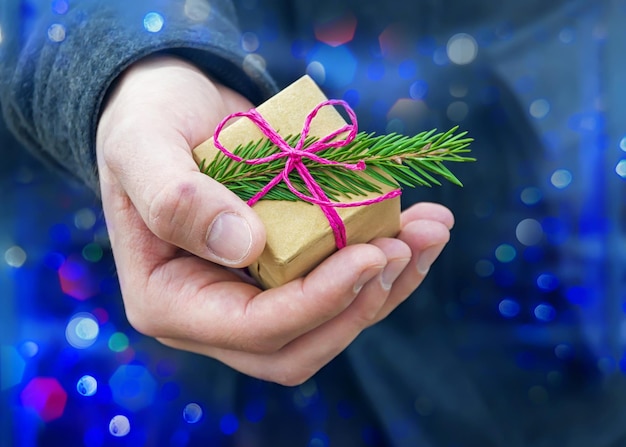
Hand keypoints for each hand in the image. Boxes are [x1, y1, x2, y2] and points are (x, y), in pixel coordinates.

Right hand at [96, 55, 452, 384]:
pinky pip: (340, 286)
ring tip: (432, 229)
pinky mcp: (286, 271)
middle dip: (363, 304)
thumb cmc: (146, 122)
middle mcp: (214, 314)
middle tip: (410, 246)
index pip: (255, 329)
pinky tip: (418, 224)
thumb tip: (246, 246)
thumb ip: (175, 198)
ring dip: (389, 284)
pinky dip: (384, 262)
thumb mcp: (141, 146)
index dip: (318, 302)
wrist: (172, 108)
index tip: (372, 253)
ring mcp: (254, 296)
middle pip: (302, 345)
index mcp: (170, 301)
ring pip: (331, 322)